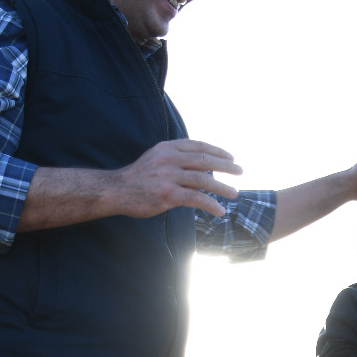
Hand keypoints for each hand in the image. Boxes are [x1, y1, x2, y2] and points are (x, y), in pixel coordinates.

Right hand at [110, 139, 242, 218]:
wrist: (116, 190)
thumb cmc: (138, 177)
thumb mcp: (156, 158)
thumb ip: (176, 158)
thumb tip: (203, 167)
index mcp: (167, 148)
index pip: (198, 146)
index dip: (217, 151)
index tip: (231, 157)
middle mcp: (170, 159)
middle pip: (205, 161)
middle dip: (226, 166)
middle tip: (240, 171)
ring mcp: (169, 176)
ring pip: (204, 180)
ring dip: (222, 187)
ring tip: (234, 193)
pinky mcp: (168, 194)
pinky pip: (196, 198)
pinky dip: (210, 204)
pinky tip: (220, 211)